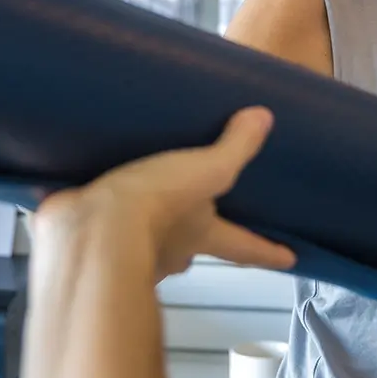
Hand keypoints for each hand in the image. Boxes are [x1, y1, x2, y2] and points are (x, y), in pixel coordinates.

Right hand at [32, 107, 296, 282]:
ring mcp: (129, 248)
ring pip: (144, 236)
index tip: (291, 259)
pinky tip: (85, 182)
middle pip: (190, 244)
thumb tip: (264, 118)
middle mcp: (170, 250)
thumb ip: (234, 148)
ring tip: (135, 182)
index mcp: (202, 235)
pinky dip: (94, 205)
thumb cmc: (157, 206)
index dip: (268, 250)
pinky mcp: (89, 234)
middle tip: (191, 206)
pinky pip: (96, 220)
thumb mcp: (204, 171)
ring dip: (141, 217)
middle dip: (191, 230)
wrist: (91, 231)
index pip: (244, 246)